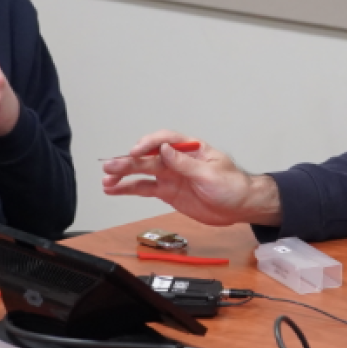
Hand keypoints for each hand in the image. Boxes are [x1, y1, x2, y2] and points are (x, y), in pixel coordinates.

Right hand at [101, 130, 281, 226]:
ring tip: (106, 180)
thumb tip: (165, 149)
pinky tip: (114, 190)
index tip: (136, 152)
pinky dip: (129, 189)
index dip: (148, 144)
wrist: (240, 207)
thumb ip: (186, 164)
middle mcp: (177, 160)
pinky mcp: (168, 191)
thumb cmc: (232, 185)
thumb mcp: (210, 174)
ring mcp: (171, 176)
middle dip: (128, 162)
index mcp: (190, 149)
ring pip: (142, 173)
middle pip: (148, 157)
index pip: (164, 140)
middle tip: (111, 167)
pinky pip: (145, 188)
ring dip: (124, 175)